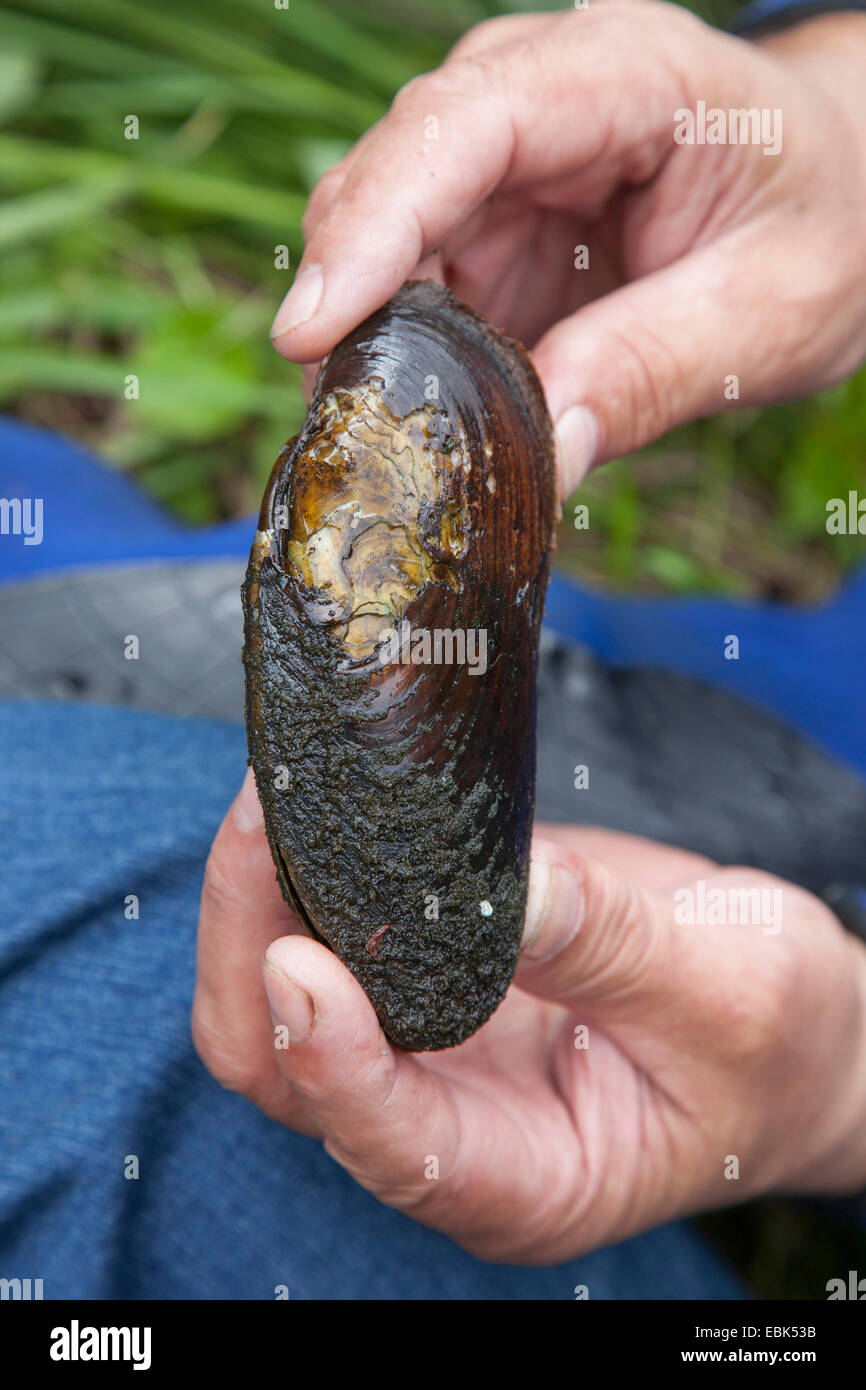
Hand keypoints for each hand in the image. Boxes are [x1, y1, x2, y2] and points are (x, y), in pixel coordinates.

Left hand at [192, 772, 865, 1262]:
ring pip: (277, 1000)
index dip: (330, 1057)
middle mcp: (445, 1127)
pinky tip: (317, 795)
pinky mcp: (423, 981)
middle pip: (285, 1069)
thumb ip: (607, 946)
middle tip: (266, 813)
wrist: (787, 1026)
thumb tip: (498, 888)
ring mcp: (423, 1053)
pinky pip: (328, 937)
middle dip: (254, 943)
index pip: (388, 1141)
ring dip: (257, 897)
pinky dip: (303, 871)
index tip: (305, 956)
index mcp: (522, 1178)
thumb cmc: (775, 1043)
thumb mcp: (724, 991)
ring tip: (279, 785)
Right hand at [268, 2, 865, 494]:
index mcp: (622, 78)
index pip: (462, 128)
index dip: (372, 227)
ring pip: (385, 243)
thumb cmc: (826, 224)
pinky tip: (421, 417)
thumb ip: (655, 369)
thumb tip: (544, 458)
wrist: (843, 198)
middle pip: (393, 182)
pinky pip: (417, 290)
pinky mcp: (494, 229)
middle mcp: (540, 101)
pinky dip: (406, 357)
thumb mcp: (769, 309)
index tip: (309, 330)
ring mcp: (506, 166)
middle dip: (349, 302)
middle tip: (346, 427)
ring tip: (383, 439)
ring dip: (372, 342)